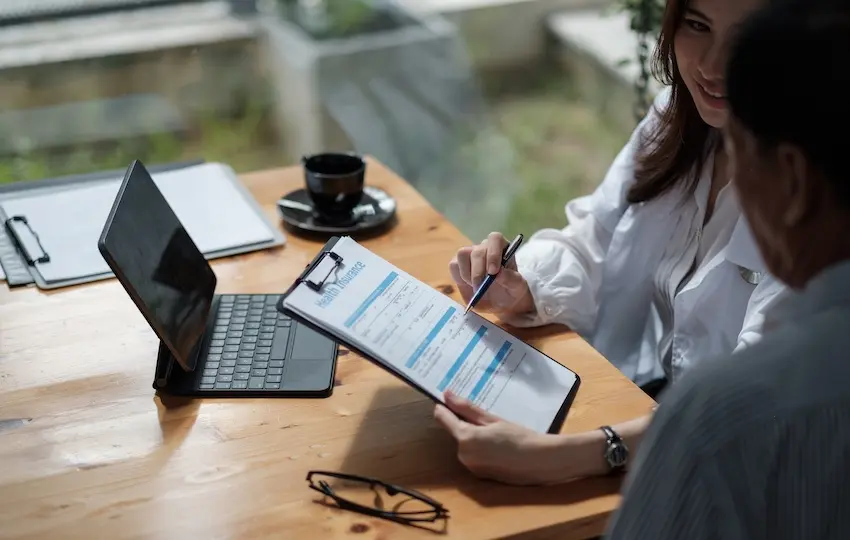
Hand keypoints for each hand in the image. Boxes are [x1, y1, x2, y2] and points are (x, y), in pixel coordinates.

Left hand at [433, 392, 564, 484]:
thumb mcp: (492, 419)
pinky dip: (480, 449)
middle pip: (456, 433)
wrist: (540, 462)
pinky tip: (497, 446)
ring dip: (473, 437)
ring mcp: (470, 467)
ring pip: (465, 444)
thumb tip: (446, 395)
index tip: (447, 399)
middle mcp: (463, 455)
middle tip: (486, 417)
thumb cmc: (519, 436)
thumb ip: (467, 409)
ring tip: (496, 431)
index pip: (444, 419)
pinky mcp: (479, 475)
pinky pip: (473, 456)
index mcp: (465, 438)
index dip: (444, 407)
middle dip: (465, 423)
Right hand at [449, 232, 532, 314]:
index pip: (495, 239)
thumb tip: (500, 273)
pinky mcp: (459, 266)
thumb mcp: (518, 288)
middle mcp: (485, 248)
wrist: (501, 304)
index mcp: (502, 247)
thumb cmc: (512, 292)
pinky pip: (454, 265)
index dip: (493, 253)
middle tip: (482, 287)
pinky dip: (459, 277)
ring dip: (467, 273)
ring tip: (477, 288)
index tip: (493, 272)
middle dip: (478, 271)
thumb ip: (512, 279)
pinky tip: (469, 286)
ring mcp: (470, 255)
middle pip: (477, 250)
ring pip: (462, 254)